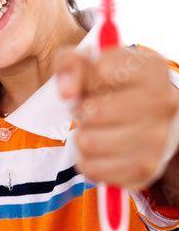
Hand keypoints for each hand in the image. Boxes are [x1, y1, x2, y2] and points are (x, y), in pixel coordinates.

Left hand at [53, 46, 178, 189]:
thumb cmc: (111, 83)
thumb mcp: (89, 61)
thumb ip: (70, 62)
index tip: (93, 82)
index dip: (84, 78)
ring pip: (89, 142)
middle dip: (81, 109)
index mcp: (152, 69)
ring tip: (95, 127)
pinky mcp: (146, 169)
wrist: (146, 114)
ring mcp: (158, 138)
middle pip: (93, 111)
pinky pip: (93, 169)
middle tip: (90, 108)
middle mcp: (163, 102)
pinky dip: (86, 160)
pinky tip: (97, 148)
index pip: (100, 70)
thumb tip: (66, 91)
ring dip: (82, 135)